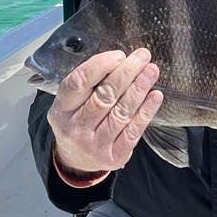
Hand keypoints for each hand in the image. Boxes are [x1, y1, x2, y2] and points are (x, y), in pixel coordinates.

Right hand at [46, 48, 162, 173]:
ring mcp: (94, 145)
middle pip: (104, 96)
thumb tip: (122, 59)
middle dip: (126, 72)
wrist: (77, 161)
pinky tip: (155, 96)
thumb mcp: (72, 103)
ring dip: (139, 88)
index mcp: (61, 110)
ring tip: (152, 71)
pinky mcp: (114, 156)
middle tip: (143, 56)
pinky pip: (133, 131)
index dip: (99, 66)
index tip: (119, 55)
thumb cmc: (79, 120)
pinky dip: (146, 111)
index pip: (78, 83)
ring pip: (121, 112)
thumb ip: (90, 83)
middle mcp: (75, 128)